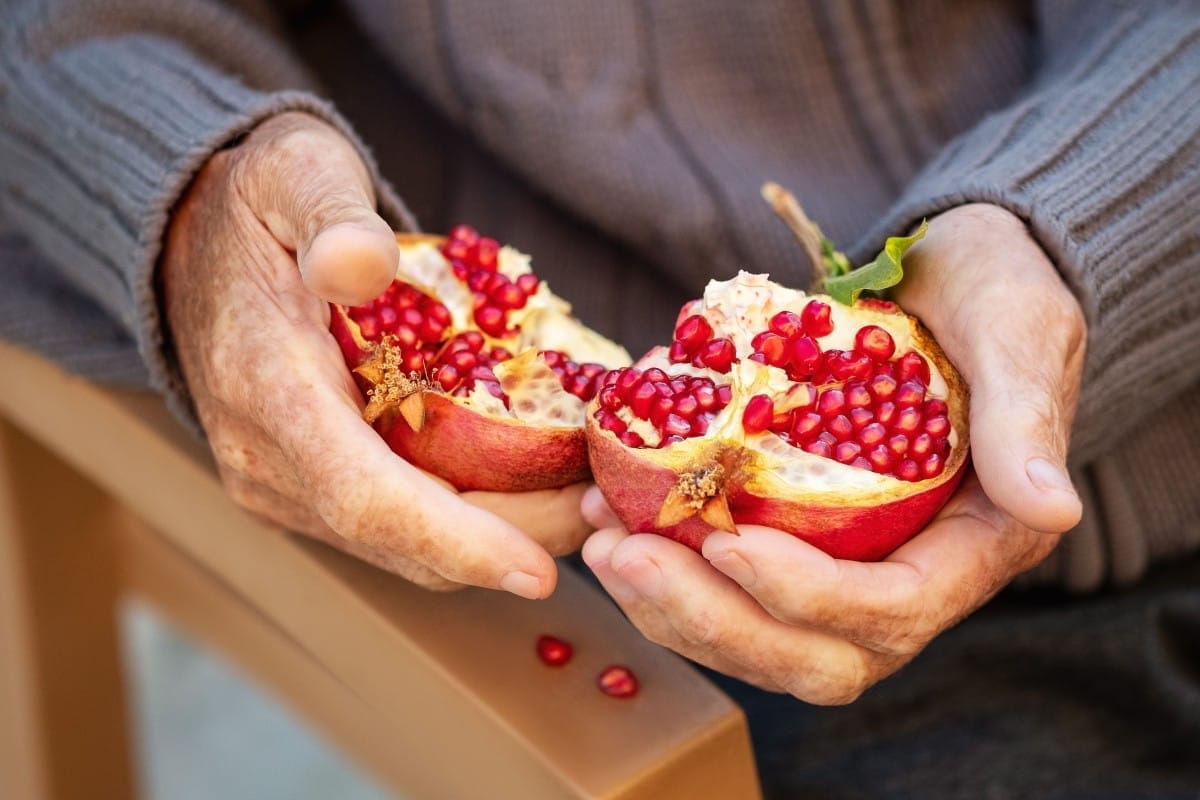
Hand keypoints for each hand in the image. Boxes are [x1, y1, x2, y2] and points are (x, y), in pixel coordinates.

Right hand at [162, 112, 588, 596]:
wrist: (198, 247)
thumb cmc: (263, 205)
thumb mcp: (294, 174)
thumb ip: (331, 214)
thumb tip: (363, 263)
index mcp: (267, 391)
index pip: (365, 496)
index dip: (456, 539)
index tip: (538, 572)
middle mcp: (270, 463)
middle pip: (404, 538)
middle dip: (513, 540)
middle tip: (611, 510)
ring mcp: (287, 485)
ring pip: (408, 545)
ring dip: (504, 535)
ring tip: (590, 498)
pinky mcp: (311, 488)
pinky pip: (402, 524)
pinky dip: (474, 518)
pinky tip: (537, 482)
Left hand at [581, 204, 1085, 701]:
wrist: (949, 274)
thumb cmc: (991, 290)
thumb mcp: (1018, 329)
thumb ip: (1026, 415)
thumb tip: (1048, 509)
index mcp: (971, 546)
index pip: (889, 609)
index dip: (809, 596)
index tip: (731, 544)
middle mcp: (905, 576)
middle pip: (812, 654)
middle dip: (715, 621)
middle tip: (631, 559)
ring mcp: (843, 566)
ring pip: (756, 635)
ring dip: (671, 606)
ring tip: (605, 544)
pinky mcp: (794, 539)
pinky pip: (724, 587)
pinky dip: (663, 566)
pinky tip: (609, 515)